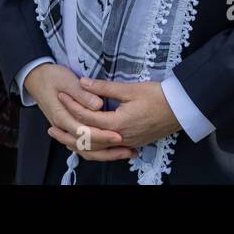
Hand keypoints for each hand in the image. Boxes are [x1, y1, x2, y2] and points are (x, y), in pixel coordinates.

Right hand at [24, 64, 134, 160]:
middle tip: (128, 150)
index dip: (102, 135)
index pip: (84, 132)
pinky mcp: (69, 128)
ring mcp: (65, 129)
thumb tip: (98, 105)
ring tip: (124, 154)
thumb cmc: (52, 77)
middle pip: (86, 145)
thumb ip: (82, 94)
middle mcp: (63, 127)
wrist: (36, 78)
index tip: (119, 136)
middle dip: (108, 149)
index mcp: (62, 116)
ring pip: (84, 149)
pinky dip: (96, 150)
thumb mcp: (67, 80)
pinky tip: (110, 150)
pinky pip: (82, 145)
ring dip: (104, 154)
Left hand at [56, 78, 181, 152]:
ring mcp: (127, 142)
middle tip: (51, 127)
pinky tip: (87, 144)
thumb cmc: (159, 96)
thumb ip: (104, 88)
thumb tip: (83, 82)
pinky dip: (94, 148)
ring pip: (97, 149)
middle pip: (88, 140)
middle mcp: (120, 137)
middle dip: (68, 133)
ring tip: (64, 139)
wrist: (182, 108)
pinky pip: (107, 150)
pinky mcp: (132, 143)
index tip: (61, 96)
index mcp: (118, 123)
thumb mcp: (130, 89)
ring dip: (79, 145)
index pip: (88, 117)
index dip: (72, 106)